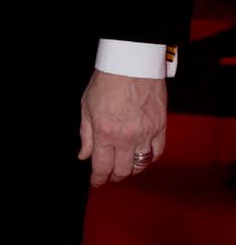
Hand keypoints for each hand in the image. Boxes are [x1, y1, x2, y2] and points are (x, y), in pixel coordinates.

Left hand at [79, 69, 166, 186]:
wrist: (131, 63)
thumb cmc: (106, 80)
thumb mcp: (86, 105)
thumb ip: (86, 134)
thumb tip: (84, 156)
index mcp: (105, 132)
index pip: (102, 166)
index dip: (98, 179)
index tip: (96, 182)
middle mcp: (127, 137)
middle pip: (123, 170)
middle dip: (114, 176)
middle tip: (109, 174)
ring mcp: (146, 133)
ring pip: (141, 164)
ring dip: (132, 170)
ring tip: (125, 166)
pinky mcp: (160, 126)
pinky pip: (157, 152)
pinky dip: (149, 158)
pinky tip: (142, 156)